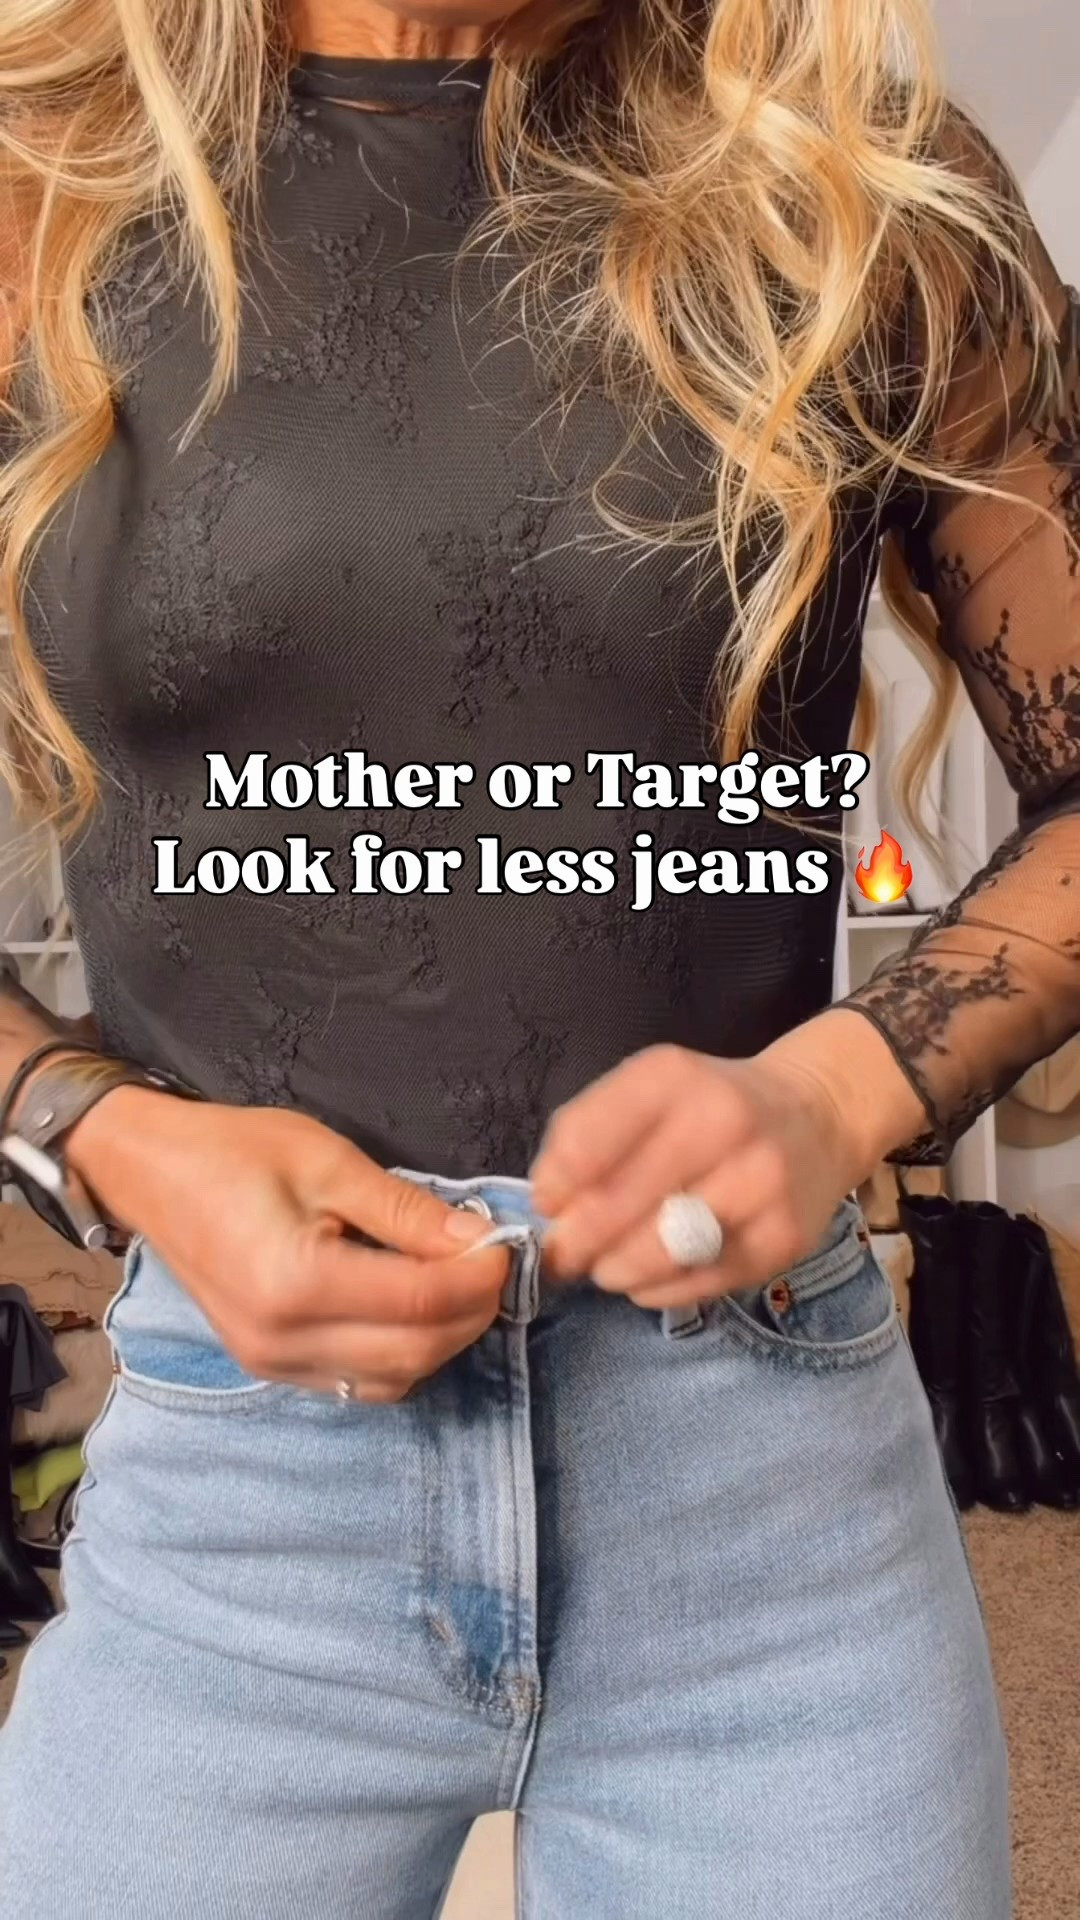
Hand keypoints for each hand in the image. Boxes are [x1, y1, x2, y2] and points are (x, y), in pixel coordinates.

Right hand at [67, 1089, 508, 1401]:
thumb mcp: (328, 1160)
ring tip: (458, 1285)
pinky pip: (358, 1384)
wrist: (150, 1173)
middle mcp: (283, 1339)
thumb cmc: (234, 1151)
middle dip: (470, 1314)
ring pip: (392, 1380)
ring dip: (441, 1341)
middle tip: (491, 1266)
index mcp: (295, 1281)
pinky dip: (401, 1356)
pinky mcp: (269, 1368)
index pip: (420, 1301)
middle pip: (415, 1353)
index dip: (477, 1278)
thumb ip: (406, 1210)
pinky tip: (413, 1310)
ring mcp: (272, 1363)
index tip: (504, 1245)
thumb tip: (475, 1239)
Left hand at [530, 1014, 921, 1308]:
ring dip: (617, 1269)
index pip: (587, 1140)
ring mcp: (760, 1182)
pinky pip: (701, 1282)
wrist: (817, 1116)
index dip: (556, 1185)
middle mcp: (723, 1122)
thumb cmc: (709, 1105)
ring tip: (608, 1267)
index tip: (548, 1206)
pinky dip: (660, 1290)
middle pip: (619, 1204)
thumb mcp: (649, 1090)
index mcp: (673, 1079)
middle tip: (564, 1257)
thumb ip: (588, 1133)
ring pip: (661, 1251)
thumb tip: (550, 1202)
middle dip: (576, 1242)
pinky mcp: (784, 1238)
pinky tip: (650, 1276)